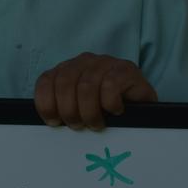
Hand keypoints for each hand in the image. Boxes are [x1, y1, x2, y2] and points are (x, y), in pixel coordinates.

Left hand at [34, 52, 156, 129]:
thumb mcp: (78, 111)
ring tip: (96, 124)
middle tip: (78, 126)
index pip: (46, 81)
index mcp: (67, 70)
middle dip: (69, 110)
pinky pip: (110, 85)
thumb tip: (51, 124)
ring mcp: (105, 62)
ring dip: (89, 111)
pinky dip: (110, 103)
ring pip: (86, 86)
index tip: (54, 123)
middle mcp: (84, 61)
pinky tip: (116, 111)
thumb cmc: (105, 112)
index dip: (46, 104)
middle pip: (64, 84)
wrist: (141, 108)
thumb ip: (62, 111)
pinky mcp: (126, 69)